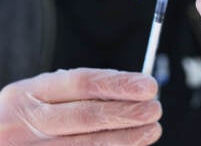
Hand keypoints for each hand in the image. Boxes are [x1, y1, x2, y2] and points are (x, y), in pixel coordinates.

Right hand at [0, 68, 161, 144]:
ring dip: (125, 138)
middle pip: (86, 116)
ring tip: (151, 130)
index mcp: (26, 94)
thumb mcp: (40, 97)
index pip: (81, 83)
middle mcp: (23, 124)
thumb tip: (131, 89)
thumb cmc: (27, 118)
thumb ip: (78, 93)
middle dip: (126, 113)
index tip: (148, 85)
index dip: (118, 84)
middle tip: (155, 109)